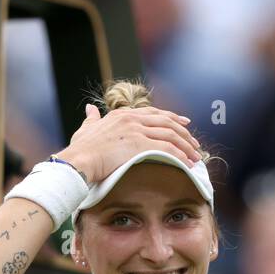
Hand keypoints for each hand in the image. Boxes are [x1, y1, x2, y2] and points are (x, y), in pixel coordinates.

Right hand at [54, 104, 201, 187]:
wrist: (78, 160)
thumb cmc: (80, 150)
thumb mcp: (86, 129)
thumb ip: (91, 119)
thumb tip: (90, 110)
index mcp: (122, 115)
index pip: (153, 113)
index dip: (171, 118)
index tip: (184, 123)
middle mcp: (131, 119)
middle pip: (166, 122)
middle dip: (184, 133)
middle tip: (196, 143)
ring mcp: (136, 130)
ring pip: (170, 135)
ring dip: (186, 147)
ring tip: (195, 157)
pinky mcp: (139, 144)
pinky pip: (166, 149)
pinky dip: (180, 156)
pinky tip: (187, 163)